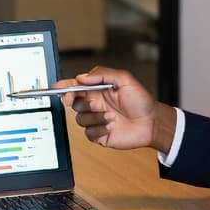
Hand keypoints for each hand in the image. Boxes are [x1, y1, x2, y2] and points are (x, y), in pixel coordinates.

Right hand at [53, 66, 176, 153]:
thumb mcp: (125, 80)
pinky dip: (99, 129)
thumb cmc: (141, 101)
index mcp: (98, 90)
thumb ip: (102, 75)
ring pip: (80, 119)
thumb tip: (82, 77)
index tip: (58, 89)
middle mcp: (95, 104)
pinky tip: (111, 127)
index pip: (75, 87)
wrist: (151, 123)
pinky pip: (88, 133)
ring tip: (111, 117)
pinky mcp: (99, 134)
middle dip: (83, 103)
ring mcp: (96, 120)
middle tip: (97, 104)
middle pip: (74, 103)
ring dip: (95, 118)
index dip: (64, 87)